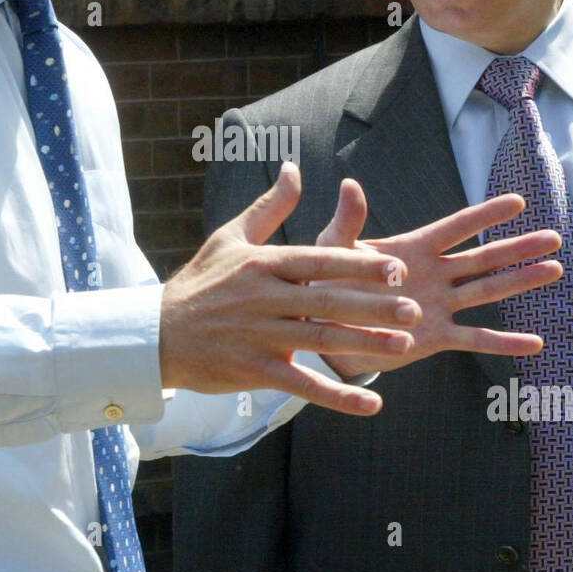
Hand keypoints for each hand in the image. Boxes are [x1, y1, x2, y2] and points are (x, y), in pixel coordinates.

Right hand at [160, 162, 421, 415]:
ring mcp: (260, 336)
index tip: (396, 268)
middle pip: (327, 301)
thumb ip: (269, 206)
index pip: (318, 262)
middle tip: (415, 309)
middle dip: (374, 305)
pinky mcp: (255, 370)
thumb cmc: (201, 282)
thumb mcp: (230, 237)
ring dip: (365, 343)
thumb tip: (294, 168)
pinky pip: (303, 384)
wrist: (157, 334)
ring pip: (321, 339)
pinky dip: (338, 396)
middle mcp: (265, 299)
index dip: (358, 265)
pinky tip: (372, 403)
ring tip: (405, 345)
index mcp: (264, 264)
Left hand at [313, 182, 562, 378]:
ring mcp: (439, 305)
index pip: (456, 228)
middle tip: (554, 237)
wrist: (325, 328)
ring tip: (554, 270)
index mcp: (414, 249)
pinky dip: (503, 343)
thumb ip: (347, 222)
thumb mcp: (334, 250)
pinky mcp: (436, 337)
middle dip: (517, 248)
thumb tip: (350, 184)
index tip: (518, 202)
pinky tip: (534, 344)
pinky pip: (475, 339)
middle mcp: (434, 274)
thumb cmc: (328, 282)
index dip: (486, 215)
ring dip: (520, 282)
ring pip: (487, 291)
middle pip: (483, 258)